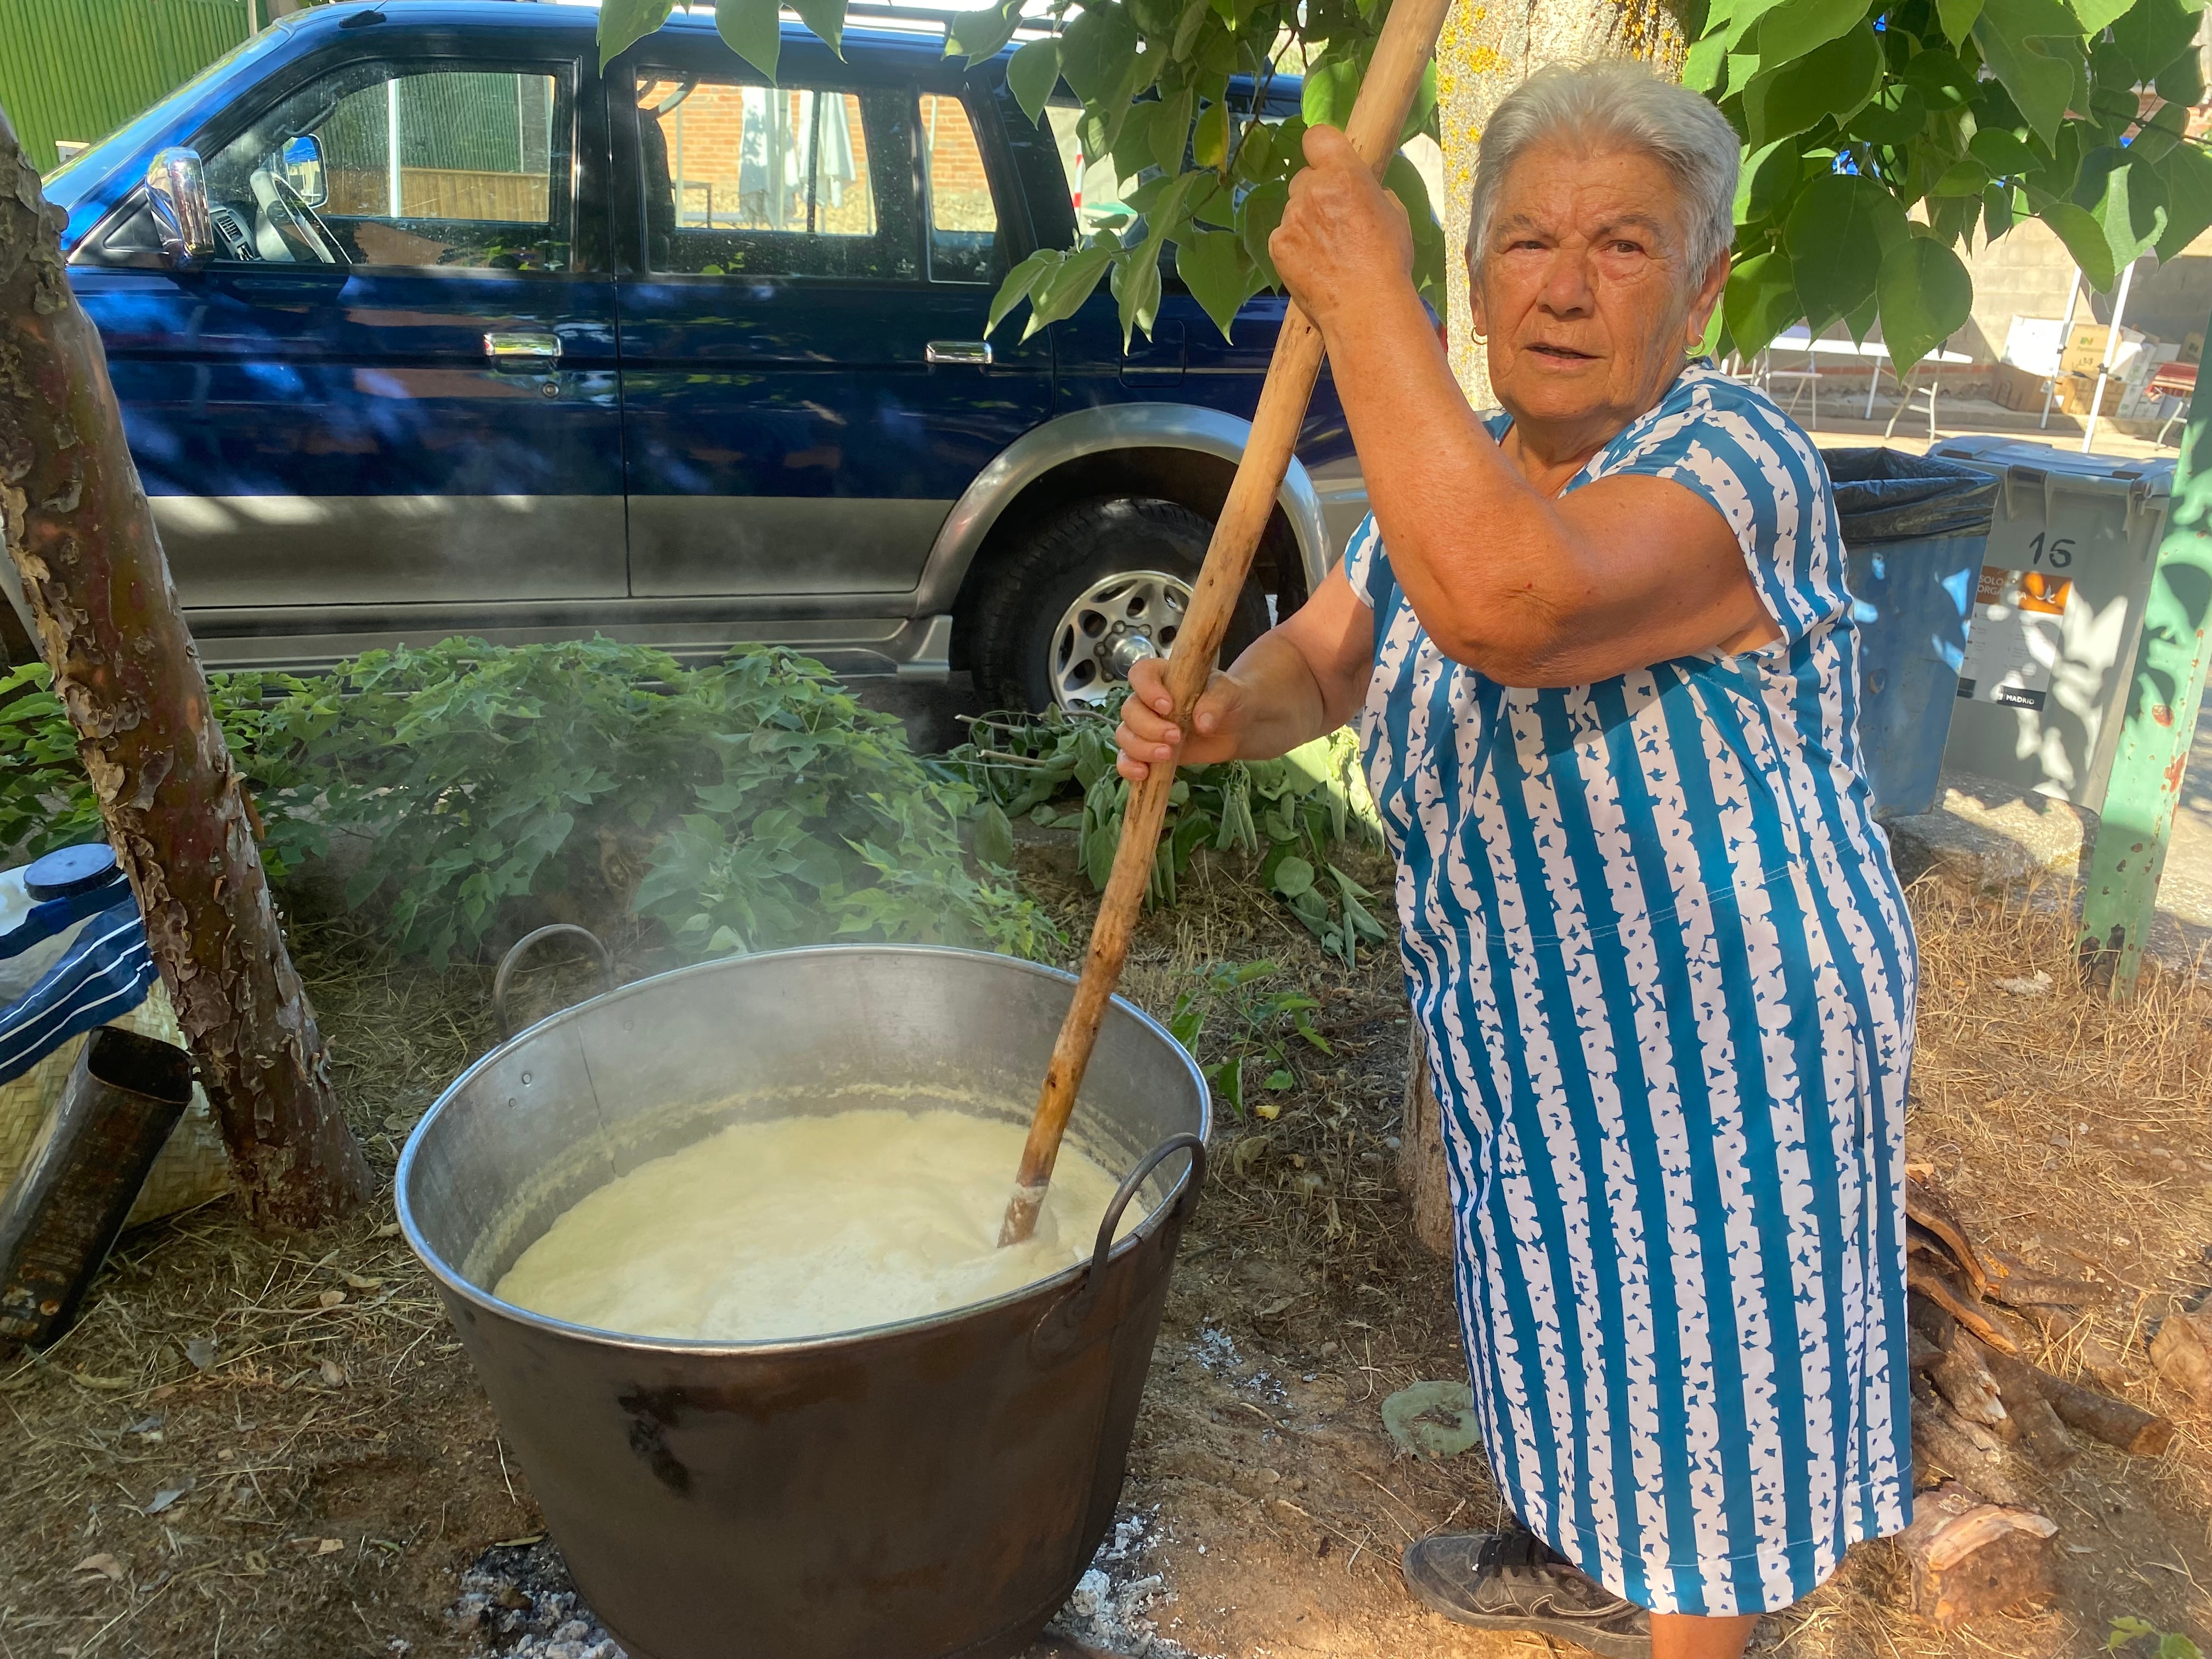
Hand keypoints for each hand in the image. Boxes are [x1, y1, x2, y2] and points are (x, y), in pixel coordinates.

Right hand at [1114, 657, 1246, 780]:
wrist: (1237, 727)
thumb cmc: (1229, 700)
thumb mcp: (1229, 693)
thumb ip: (1216, 702)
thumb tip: (1201, 723)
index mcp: (1164, 677)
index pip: (1141, 674)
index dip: (1147, 690)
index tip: (1167, 706)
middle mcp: (1148, 701)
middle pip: (1130, 710)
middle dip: (1149, 727)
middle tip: (1176, 737)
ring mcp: (1145, 727)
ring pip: (1124, 735)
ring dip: (1141, 748)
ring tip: (1167, 755)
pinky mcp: (1148, 751)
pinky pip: (1126, 759)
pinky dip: (1128, 767)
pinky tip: (1143, 774)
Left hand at [1268, 124, 1414, 327]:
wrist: (1366, 308)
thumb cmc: (1387, 262)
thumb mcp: (1394, 214)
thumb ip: (1369, 191)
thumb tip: (1360, 190)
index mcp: (1343, 173)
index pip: (1317, 137)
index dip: (1322, 148)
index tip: (1327, 161)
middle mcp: (1311, 190)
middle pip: (1304, 178)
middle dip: (1315, 193)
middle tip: (1335, 221)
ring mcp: (1291, 218)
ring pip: (1293, 209)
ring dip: (1306, 223)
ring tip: (1328, 252)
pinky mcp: (1277, 245)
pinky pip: (1283, 236)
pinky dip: (1295, 247)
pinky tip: (1315, 266)